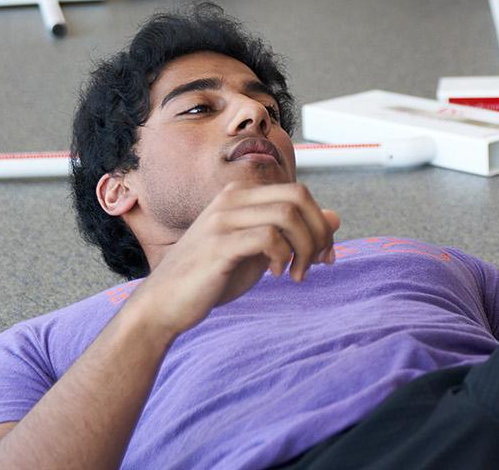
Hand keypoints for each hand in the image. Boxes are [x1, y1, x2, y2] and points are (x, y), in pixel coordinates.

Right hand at [124, 182, 341, 337]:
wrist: (163, 305)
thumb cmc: (211, 277)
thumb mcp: (259, 252)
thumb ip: (292, 233)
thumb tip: (336, 218)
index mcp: (240, 196)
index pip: (298, 193)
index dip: (320, 222)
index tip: (324, 255)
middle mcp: (231, 200)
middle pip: (298, 196)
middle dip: (318, 232)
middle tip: (319, 263)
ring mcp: (223, 220)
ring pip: (287, 215)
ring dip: (304, 248)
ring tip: (297, 274)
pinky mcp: (218, 245)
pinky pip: (268, 238)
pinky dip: (283, 256)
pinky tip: (276, 275)